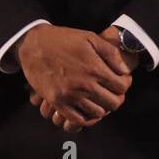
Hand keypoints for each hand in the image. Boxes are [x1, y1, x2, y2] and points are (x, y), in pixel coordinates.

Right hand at [17, 24, 133, 131]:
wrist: (34, 46)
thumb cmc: (64, 40)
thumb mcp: (91, 38)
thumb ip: (111, 54)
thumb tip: (125, 71)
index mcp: (95, 69)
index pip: (122, 87)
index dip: (125, 85)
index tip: (120, 81)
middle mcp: (84, 85)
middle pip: (112, 103)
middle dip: (116, 98)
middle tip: (111, 92)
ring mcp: (70, 96)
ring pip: (97, 113)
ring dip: (102, 107)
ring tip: (99, 98)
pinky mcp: (57, 102)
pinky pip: (77, 119)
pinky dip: (85, 117)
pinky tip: (86, 107)